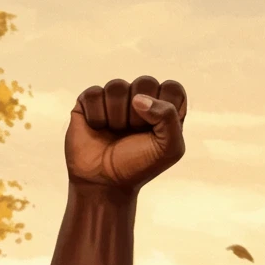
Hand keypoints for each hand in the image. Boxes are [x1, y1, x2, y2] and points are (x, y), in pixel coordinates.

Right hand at [65, 75, 186, 192]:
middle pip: (146, 81)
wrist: (105, 182)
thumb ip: (169, 118)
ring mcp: (115, 98)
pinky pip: (95, 94)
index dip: (166, 108)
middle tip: (135, 133)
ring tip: (116, 133)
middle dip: (140, 114)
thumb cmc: (139, 166)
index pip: (173, 88)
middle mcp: (141, 100)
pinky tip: (99, 129)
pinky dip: (98, 117)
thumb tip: (139, 99)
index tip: (158, 131)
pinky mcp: (91, 100)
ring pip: (118, 86)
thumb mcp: (169, 149)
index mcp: (164, 110)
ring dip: (118, 117)